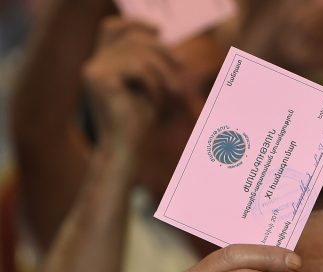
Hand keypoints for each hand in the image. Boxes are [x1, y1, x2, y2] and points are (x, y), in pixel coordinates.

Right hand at [83, 17, 181, 155]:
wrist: (126, 149)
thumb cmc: (138, 122)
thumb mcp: (146, 85)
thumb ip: (146, 60)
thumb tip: (156, 32)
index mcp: (100, 65)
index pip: (112, 28)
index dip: (135, 24)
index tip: (159, 30)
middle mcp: (93, 65)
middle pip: (131, 37)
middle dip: (162, 49)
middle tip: (182, 66)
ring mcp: (94, 71)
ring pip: (139, 52)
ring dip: (163, 71)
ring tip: (174, 91)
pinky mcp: (102, 80)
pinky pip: (138, 68)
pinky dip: (154, 83)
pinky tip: (157, 102)